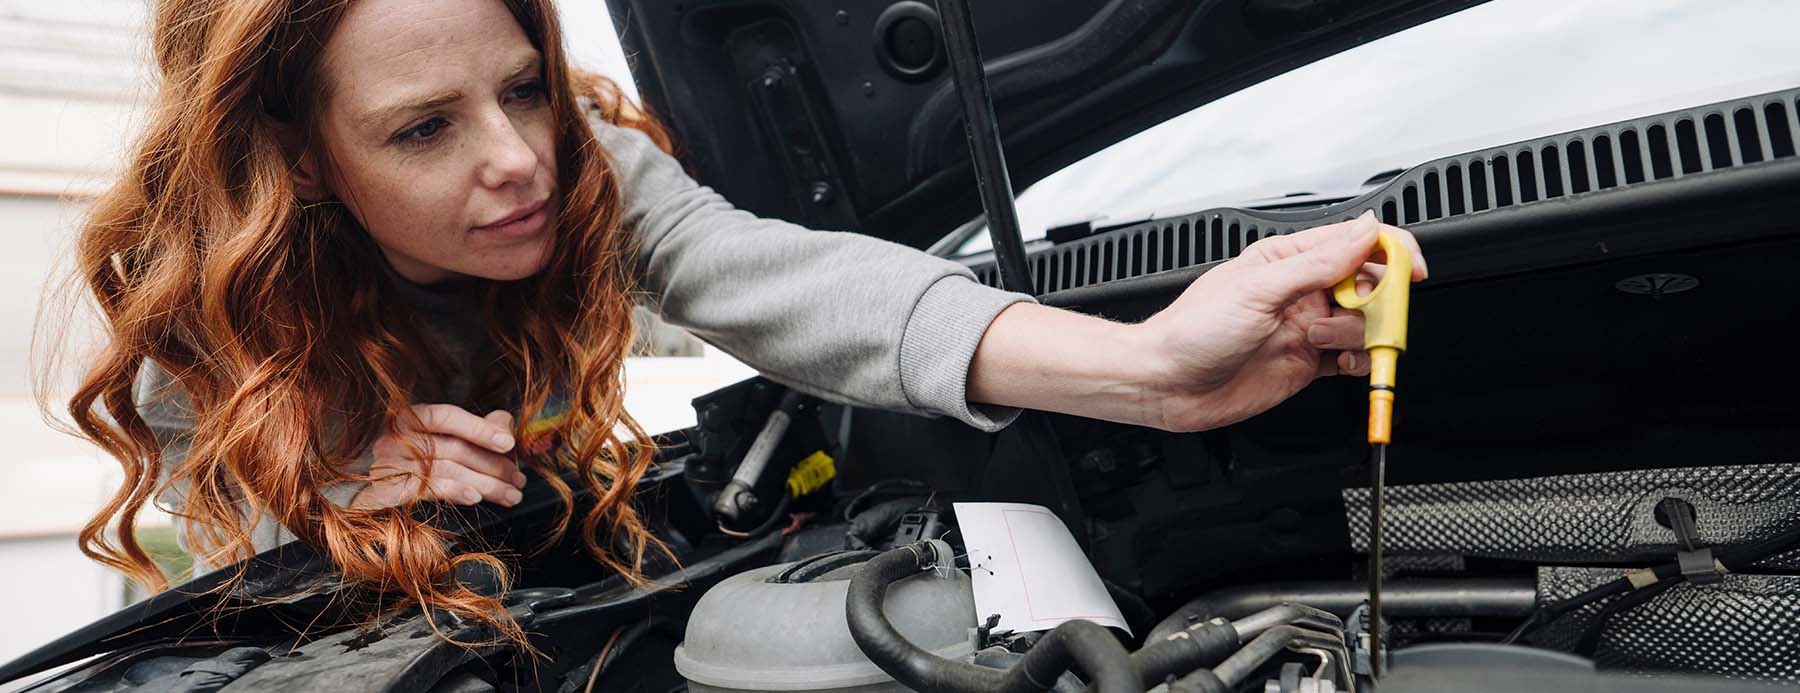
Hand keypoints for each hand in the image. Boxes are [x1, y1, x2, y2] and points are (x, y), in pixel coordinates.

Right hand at [349, 404, 527, 509]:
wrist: (353, 498)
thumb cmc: (404, 466)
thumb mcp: (436, 441)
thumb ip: (470, 430)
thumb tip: (504, 422)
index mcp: (406, 419)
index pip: (446, 416)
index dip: (479, 428)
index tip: (509, 442)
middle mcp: (394, 438)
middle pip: (453, 448)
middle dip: (494, 465)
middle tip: (519, 479)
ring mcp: (387, 465)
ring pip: (448, 470)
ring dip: (487, 484)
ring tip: (511, 495)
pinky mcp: (385, 492)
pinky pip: (427, 489)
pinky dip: (455, 492)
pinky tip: (476, 498)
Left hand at [1135, 211, 1426, 430]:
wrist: (1166, 382)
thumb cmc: (1192, 330)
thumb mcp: (1258, 289)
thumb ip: (1317, 263)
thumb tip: (1365, 233)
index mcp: (1289, 258)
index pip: (1357, 242)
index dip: (1392, 252)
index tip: (1411, 270)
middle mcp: (1302, 290)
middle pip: (1370, 285)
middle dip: (1378, 301)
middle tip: (1365, 316)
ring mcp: (1306, 327)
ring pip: (1365, 325)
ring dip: (1358, 335)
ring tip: (1322, 343)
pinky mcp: (1307, 363)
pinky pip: (1352, 358)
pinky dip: (1359, 363)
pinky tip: (1341, 364)